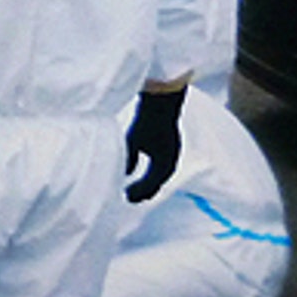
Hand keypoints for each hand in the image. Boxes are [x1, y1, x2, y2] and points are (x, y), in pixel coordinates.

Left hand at [124, 86, 186, 201]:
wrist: (162, 98)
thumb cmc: (147, 120)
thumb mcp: (133, 142)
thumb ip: (128, 159)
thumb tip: (124, 173)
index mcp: (163, 165)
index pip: (149, 187)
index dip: (136, 194)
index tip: (124, 198)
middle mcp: (171, 161)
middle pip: (155, 184)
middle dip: (141, 191)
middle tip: (126, 197)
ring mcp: (172, 152)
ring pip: (158, 176)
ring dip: (146, 183)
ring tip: (132, 188)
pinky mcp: (169, 144)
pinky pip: (160, 165)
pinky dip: (150, 172)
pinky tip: (138, 170)